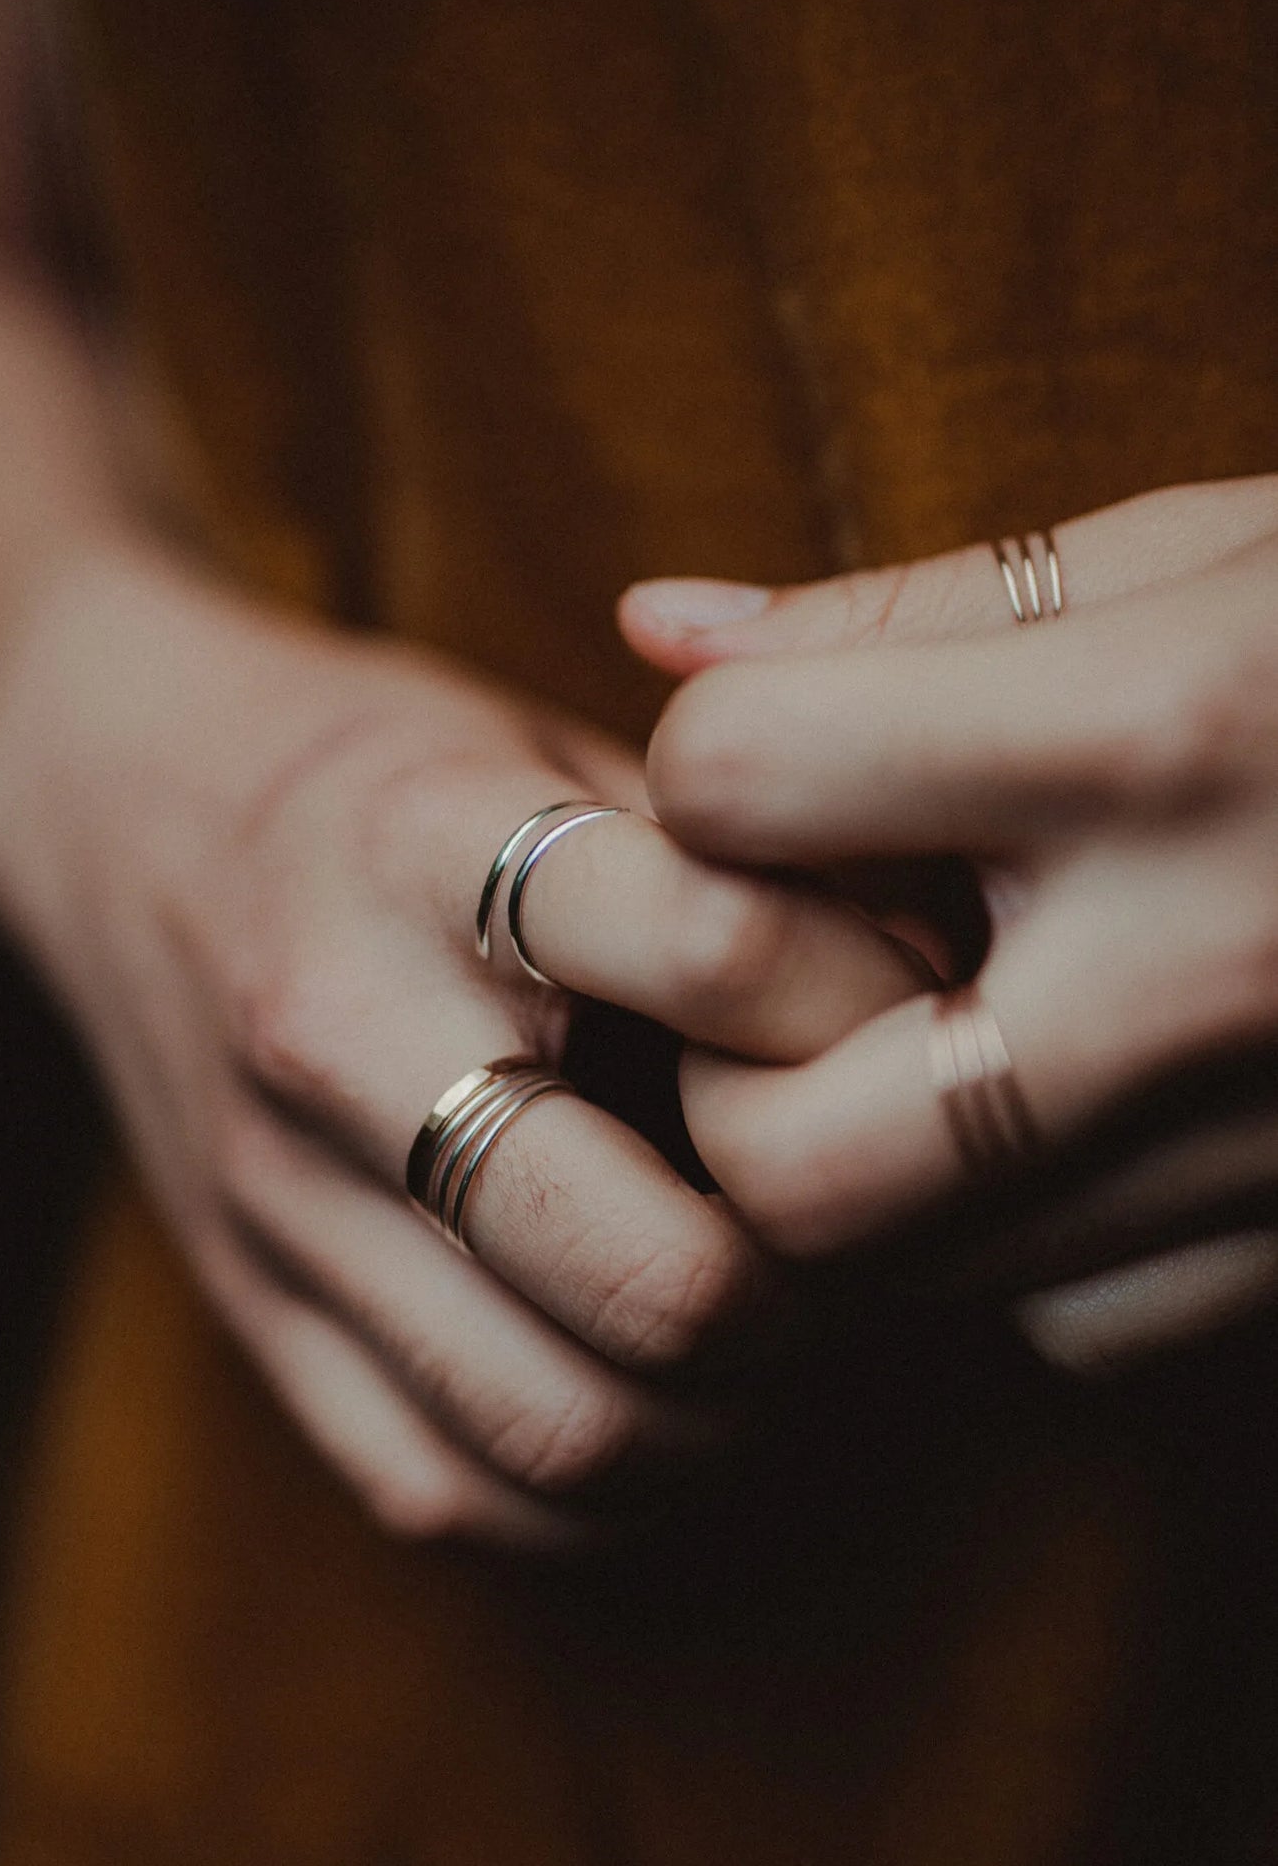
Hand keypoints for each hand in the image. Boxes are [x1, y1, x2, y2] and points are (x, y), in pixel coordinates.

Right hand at [0, 542, 925, 1540]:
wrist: (119, 808)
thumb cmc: (385, 777)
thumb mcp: (551, 741)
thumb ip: (734, 856)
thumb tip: (959, 988)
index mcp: (429, 844)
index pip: (712, 948)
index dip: (868, 1003)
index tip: (911, 1017)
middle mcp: (336, 1035)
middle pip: (657, 1274)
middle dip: (814, 1288)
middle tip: (855, 1237)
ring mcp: (278, 1202)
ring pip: (566, 1424)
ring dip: (723, 1418)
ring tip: (768, 1331)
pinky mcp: (250, 1317)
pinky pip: (456, 1488)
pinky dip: (598, 1482)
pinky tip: (647, 1389)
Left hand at [619, 476, 1277, 1367]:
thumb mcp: (1210, 545)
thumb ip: (909, 607)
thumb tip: (653, 634)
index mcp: (1165, 740)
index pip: (734, 795)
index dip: (711, 770)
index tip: (784, 758)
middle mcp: (1212, 979)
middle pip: (778, 1154)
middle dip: (726, 1064)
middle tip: (793, 955)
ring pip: (910, 1270)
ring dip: (854, 1156)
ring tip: (937, 1012)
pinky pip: (1076, 1321)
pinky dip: (1027, 1234)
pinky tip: (1084, 1107)